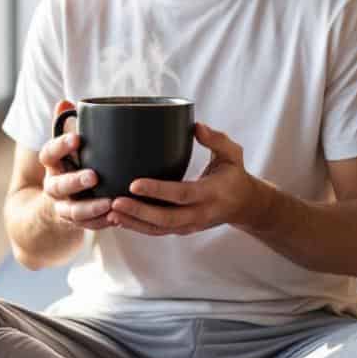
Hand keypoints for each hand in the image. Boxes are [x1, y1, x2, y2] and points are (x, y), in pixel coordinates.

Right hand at [41, 100, 113, 230]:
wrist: (56, 204)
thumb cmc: (71, 164)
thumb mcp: (67, 146)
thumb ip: (67, 124)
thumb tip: (65, 101)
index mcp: (52, 164)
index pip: (49, 153)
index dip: (60, 146)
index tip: (77, 138)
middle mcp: (54, 186)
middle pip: (58, 186)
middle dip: (75, 181)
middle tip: (94, 176)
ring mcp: (63, 207)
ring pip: (72, 211)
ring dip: (90, 208)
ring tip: (110, 203)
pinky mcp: (76, 224)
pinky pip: (87, 226)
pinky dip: (101, 223)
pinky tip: (117, 218)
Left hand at [108, 122, 266, 235]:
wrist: (245, 205)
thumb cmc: (235, 174)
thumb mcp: (233, 154)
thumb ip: (216, 139)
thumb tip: (195, 126)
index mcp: (211, 193)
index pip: (181, 194)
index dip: (157, 190)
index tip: (134, 183)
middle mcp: (200, 213)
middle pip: (166, 218)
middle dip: (138, 212)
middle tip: (114, 202)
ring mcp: (191, 225)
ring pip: (159, 229)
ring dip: (134, 223)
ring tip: (110, 213)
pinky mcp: (183, 229)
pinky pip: (159, 231)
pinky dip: (138, 227)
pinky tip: (119, 219)